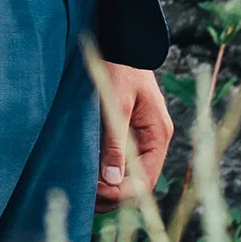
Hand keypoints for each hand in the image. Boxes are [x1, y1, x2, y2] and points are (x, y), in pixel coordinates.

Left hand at [93, 61, 173, 206]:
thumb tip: (112, 180)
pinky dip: (105, 176)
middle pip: (138, 184)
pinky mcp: (127, 136)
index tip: (95, 192)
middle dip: (113, 195)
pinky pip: (120, 165)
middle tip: (84, 197)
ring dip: (108, 189)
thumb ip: (115, 141)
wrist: (120, 44)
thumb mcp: (116, 104)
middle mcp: (153, 142)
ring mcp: (141, 140)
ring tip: (82, 190)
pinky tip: (87, 177)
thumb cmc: (119, 68)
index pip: (145, 180)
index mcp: (158, 135)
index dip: (121, 193)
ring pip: (128, 177)